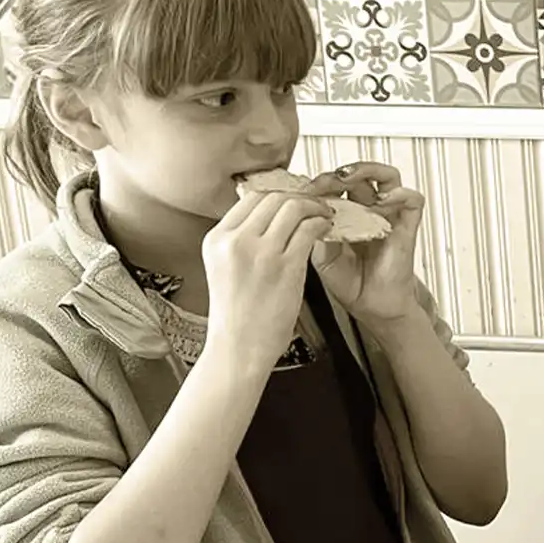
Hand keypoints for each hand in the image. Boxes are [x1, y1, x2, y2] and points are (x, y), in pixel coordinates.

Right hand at [203, 189, 330, 372]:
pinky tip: (327, 229)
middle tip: (315, 203)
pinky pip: (308, 230)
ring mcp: (260, 253)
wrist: (239, 348)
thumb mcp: (225, 268)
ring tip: (324, 214)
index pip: (250, 197)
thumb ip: (240, 242)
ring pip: (293, 208)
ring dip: (314, 207)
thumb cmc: (238, 315)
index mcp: (217, 239)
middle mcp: (235, 241)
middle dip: (299, 197)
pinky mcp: (285, 267)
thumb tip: (267, 219)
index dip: (278, 194)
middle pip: (273, 197)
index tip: (293, 200)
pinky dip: (322, 224)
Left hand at [311, 162, 425, 327]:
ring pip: (388, 177)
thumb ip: (315, 232)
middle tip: (322, 182)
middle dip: (338, 173)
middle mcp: (369, 211)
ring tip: (349, 178)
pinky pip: (413, 200)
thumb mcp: (321, 256)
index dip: (320, 182)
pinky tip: (382, 202)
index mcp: (347, 215)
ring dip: (369, 170)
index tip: (303, 191)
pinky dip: (400, 194)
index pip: (336, 185)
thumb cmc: (350, 284)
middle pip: (360, 174)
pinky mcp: (407, 227)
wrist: (371, 307)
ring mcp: (390, 217)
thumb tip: (309, 210)